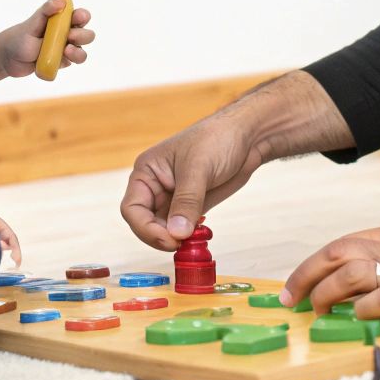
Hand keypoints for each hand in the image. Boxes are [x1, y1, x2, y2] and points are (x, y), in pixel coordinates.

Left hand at [0, 0, 93, 78]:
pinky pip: (69, 65)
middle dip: (82, 36)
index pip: (80, 16)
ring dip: (78, 53)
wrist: (9, 58)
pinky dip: (64, 64)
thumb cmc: (21, 37)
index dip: (83, 16)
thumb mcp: (32, 23)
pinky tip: (52, 62)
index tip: (76, 17)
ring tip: (66, 52)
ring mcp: (65, 50)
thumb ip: (46, 10)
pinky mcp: (61, 63)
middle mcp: (67, 35)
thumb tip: (62, 0)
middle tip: (69, 37)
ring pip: (82, 53)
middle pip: (87, 35)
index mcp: (63, 21)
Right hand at [120, 117, 264, 250]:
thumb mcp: (198, 168)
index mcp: (147, 172)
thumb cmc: (217, 138)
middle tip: (182, 244)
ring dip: (176, 239)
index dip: (145, 228)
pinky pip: (182, 229)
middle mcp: (156, 187)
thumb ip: (186, 201)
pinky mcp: (191, 207)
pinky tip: (200, 236)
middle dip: (161, 236)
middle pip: (145, 223)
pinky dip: (188, 237)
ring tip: (194, 240)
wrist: (247, 136)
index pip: (132, 208)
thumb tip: (176, 233)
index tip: (168, 239)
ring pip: (164, 229)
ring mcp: (173, 198)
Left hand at [278, 216, 379, 326]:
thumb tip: (363, 278)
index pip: (345, 242)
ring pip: (354, 272)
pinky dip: (363, 308)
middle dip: (307, 275)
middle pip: (339, 252)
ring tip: (317, 311)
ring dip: (328, 293)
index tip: (298, 282)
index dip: (315, 262)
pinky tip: (355, 318)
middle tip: (291, 298)